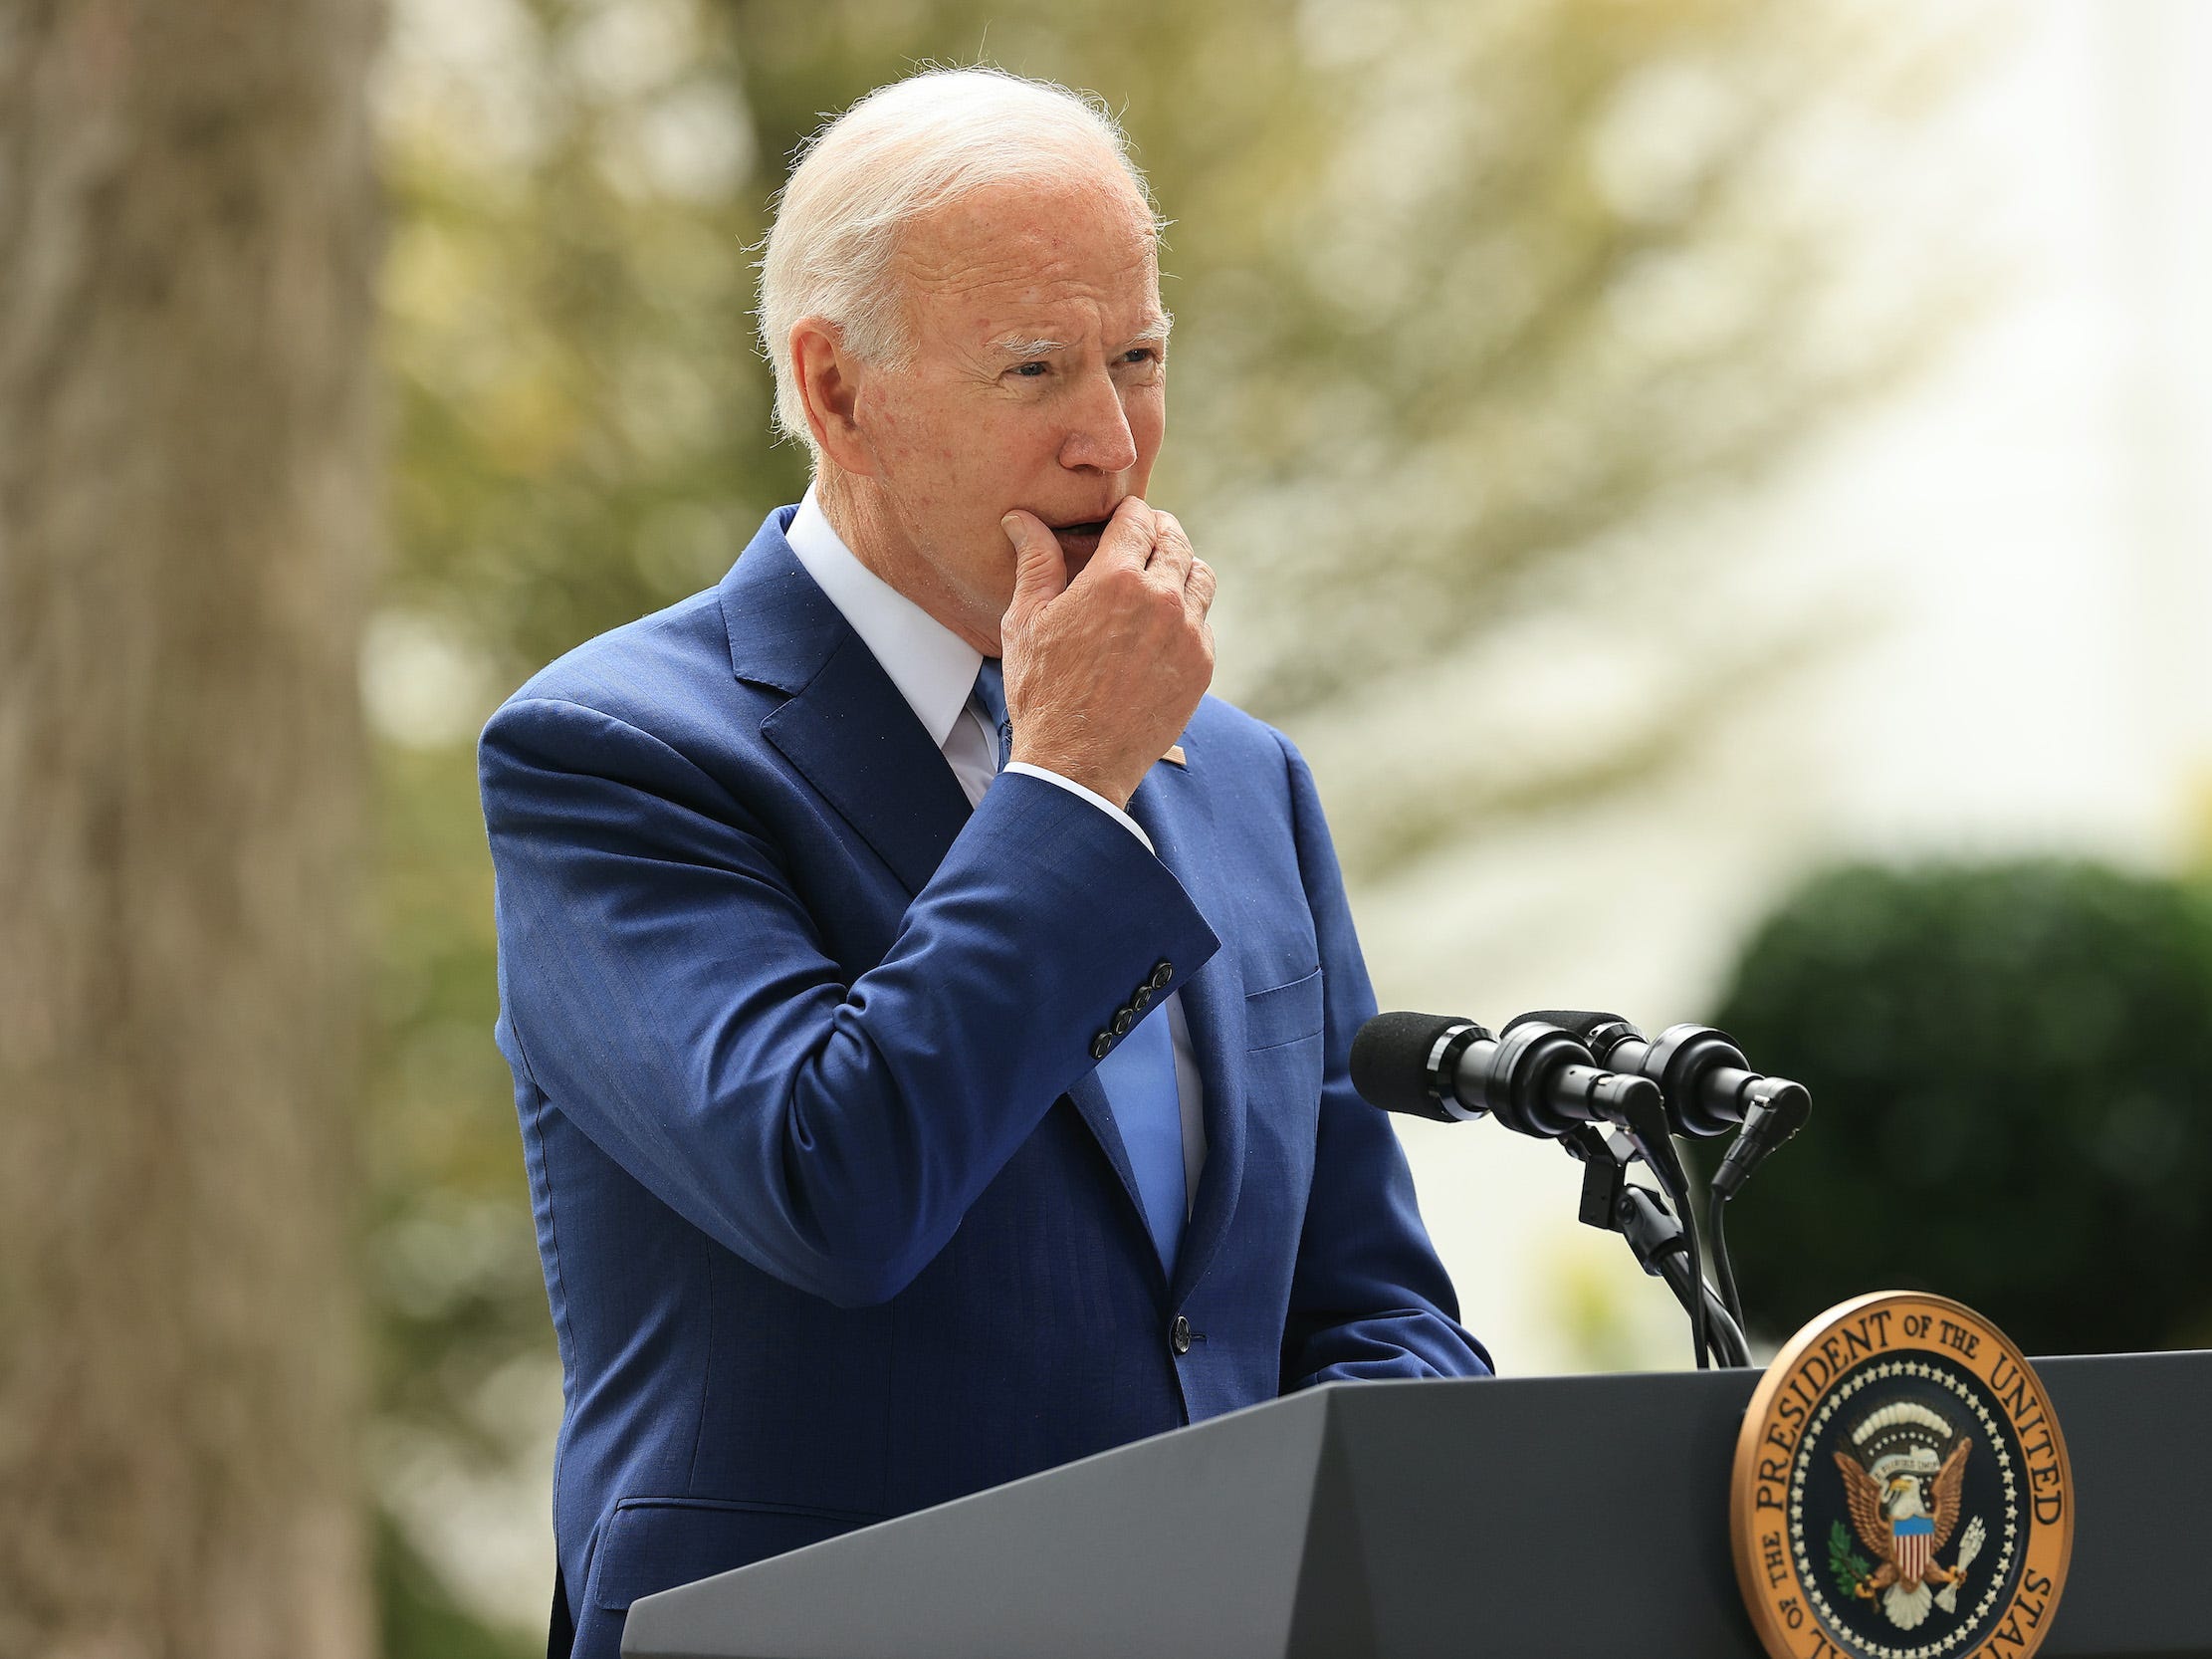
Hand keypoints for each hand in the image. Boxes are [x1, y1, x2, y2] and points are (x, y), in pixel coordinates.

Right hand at [996, 496, 1215, 808]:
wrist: (1078, 763)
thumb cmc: (1043, 692)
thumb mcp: (1026, 622)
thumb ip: (1035, 563)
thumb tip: (1021, 518)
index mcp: (1116, 579)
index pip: (1139, 518)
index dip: (1129, 512)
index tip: (1121, 518)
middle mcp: (1162, 599)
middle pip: (1176, 539)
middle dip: (1159, 531)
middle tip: (1142, 538)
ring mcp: (1188, 633)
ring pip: (1201, 576)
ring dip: (1182, 566)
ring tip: (1159, 576)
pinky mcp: (1201, 665)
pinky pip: (1204, 620)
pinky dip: (1188, 612)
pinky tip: (1162, 624)